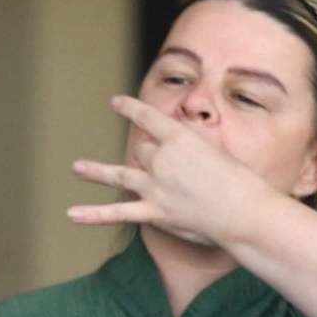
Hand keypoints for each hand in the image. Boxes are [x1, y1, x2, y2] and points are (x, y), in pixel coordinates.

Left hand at [68, 97, 266, 246]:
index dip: (130, 109)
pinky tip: (72, 214)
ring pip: (120, 175)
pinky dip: (94, 214)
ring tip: (77, 168)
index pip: (148, 119)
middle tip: (168, 169)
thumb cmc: (241, 181)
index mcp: (180, 138)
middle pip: (142, 151)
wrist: (244, 211)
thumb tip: (178, 150)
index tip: (115, 102)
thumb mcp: (218, 151)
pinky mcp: (154, 212)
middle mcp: (162, 160)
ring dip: (96, 171)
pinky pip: (118, 213)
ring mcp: (155, 187)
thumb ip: (194, 147)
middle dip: (148, 157)